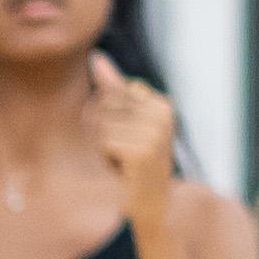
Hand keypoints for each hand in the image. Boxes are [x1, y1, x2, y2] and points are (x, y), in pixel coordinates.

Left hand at [87, 53, 177, 216]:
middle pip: (106, 105)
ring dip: (104, 145)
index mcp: (162, 103)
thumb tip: (96, 56)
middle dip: (104, 130)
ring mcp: (154, 132)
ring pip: (102, 124)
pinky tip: (123, 168)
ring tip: (124, 160)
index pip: (114, 92)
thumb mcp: (126, 121)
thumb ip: (113, 88)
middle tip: (125, 151)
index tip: (130, 137)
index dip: (111, 117)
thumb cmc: (134, 159)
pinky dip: (106, 157)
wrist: (153, 202)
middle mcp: (162, 114)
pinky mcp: (142, 150)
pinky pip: (104, 142)